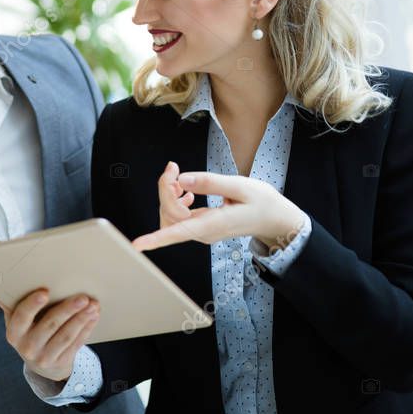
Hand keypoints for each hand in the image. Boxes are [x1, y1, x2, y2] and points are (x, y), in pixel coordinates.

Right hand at [0, 289, 99, 382]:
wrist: (40, 363)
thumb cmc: (28, 331)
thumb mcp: (16, 321)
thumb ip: (11, 304)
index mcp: (13, 333)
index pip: (22, 317)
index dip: (33, 305)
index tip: (45, 292)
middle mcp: (27, 347)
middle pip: (49, 325)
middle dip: (67, 310)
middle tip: (82, 297)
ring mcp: (45, 358)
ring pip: (66, 335)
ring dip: (81, 318)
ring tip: (93, 304)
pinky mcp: (62, 362)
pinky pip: (77, 344)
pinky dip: (87, 328)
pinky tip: (94, 315)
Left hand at [133, 171, 305, 252]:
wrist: (275, 219)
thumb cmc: (262, 203)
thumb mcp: (241, 186)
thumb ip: (211, 182)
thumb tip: (182, 179)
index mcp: (214, 224)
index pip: (179, 232)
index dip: (156, 239)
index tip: (138, 245)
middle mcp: (203, 231)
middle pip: (169, 216)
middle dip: (164, 191)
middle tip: (173, 168)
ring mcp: (201, 230)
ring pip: (171, 216)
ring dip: (168, 194)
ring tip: (179, 177)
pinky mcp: (200, 226)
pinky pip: (178, 215)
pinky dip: (175, 198)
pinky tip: (186, 190)